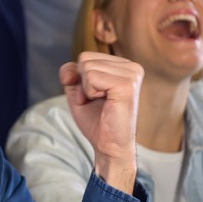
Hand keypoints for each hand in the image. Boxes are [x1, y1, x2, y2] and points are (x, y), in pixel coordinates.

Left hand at [61, 52, 143, 193]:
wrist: (109, 145)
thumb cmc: (96, 120)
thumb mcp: (77, 91)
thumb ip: (71, 73)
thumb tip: (71, 70)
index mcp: (123, 65)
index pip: (86, 56)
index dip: (80, 79)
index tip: (94, 96)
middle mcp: (131, 66)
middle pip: (85, 59)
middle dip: (82, 84)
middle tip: (97, 102)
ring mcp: (131, 74)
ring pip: (87, 67)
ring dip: (86, 90)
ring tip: (101, 103)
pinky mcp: (127, 84)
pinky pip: (91, 76)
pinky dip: (89, 93)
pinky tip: (104, 104)